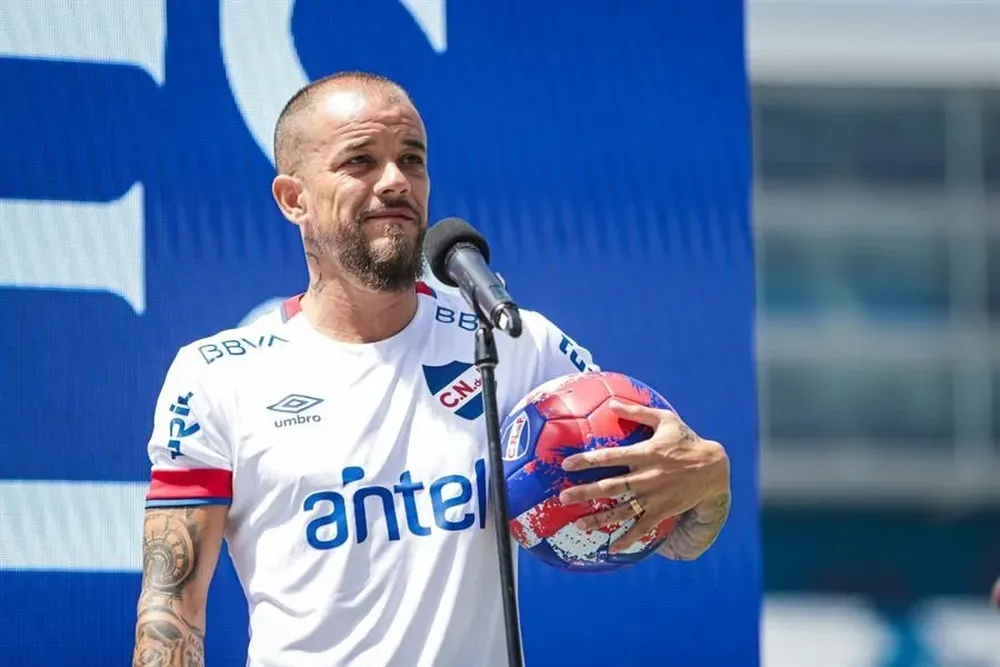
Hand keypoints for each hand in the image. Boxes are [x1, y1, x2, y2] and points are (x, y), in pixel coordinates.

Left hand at [557, 400, 730, 558]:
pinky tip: (612, 548)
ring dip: (600, 518)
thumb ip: (637, 412)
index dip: (588, 460)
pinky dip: (627, 538)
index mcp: (645, 453)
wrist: (713, 468)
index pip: (611, 456)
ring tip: (579, 524)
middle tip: (563, 497)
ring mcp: (654, 496)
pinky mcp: (663, 510)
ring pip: (622, 509)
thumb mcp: (665, 420)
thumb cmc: (686, 441)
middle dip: (585, 492)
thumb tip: (611, 403)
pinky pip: (642, 527)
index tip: (566, 464)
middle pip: (610, 486)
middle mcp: (647, 476)